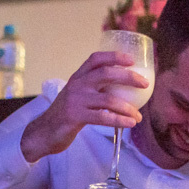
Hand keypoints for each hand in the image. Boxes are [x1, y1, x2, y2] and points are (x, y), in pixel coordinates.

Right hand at [20, 51, 148, 161]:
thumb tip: (123, 90)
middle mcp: (76, 85)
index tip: (132, 59)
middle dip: (128, 77)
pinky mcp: (75, 116)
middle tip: (144, 84)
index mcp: (78, 77)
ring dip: (128, 108)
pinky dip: (119, 120)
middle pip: (106, 74)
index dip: (114, 56)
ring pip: (108, 99)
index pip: (95, 59)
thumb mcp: (77, 96)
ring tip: (138, 116)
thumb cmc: (66, 114)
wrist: (44, 132)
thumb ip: (94, 90)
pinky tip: (130, 123)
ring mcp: (75, 100)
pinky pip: (103, 117)